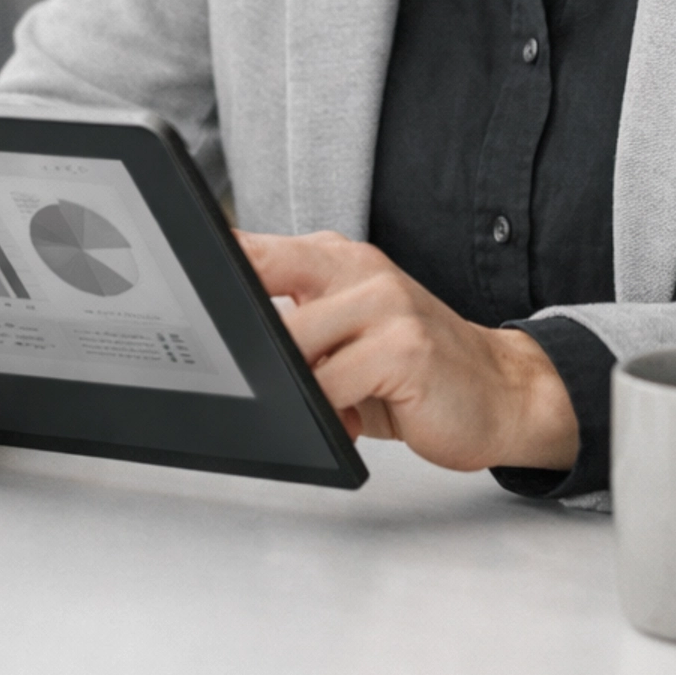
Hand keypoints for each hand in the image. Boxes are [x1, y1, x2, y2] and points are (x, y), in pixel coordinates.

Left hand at [237, 230, 578, 472]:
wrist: (503, 390)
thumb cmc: (413, 369)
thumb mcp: (348, 334)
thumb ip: (295, 324)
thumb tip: (222, 338)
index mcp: (337, 259)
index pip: (256, 250)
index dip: (209, 267)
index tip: (172, 288)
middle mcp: (360, 269)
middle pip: (261, 284)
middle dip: (241, 333)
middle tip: (237, 368)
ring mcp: (385, 304)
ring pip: (293, 343)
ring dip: (295, 386)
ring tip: (327, 404)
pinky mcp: (404, 348)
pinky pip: (331, 385)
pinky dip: (330, 414)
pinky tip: (353, 423)